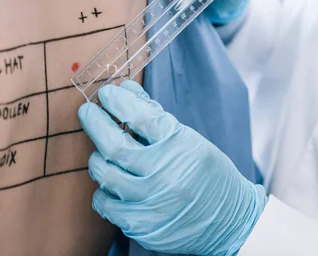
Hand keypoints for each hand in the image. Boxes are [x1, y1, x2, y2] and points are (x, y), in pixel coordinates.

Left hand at [78, 81, 266, 255]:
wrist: (230, 221)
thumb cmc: (210, 174)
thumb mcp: (191, 140)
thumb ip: (157, 118)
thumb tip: (126, 91)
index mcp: (180, 146)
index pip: (141, 117)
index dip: (119, 102)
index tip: (108, 94)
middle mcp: (164, 174)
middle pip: (115, 145)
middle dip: (95, 123)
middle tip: (87, 111)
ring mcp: (151, 202)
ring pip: (106, 174)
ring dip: (98, 158)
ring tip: (101, 152)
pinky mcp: (142, 225)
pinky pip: (106, 205)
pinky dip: (103, 191)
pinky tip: (110, 184)